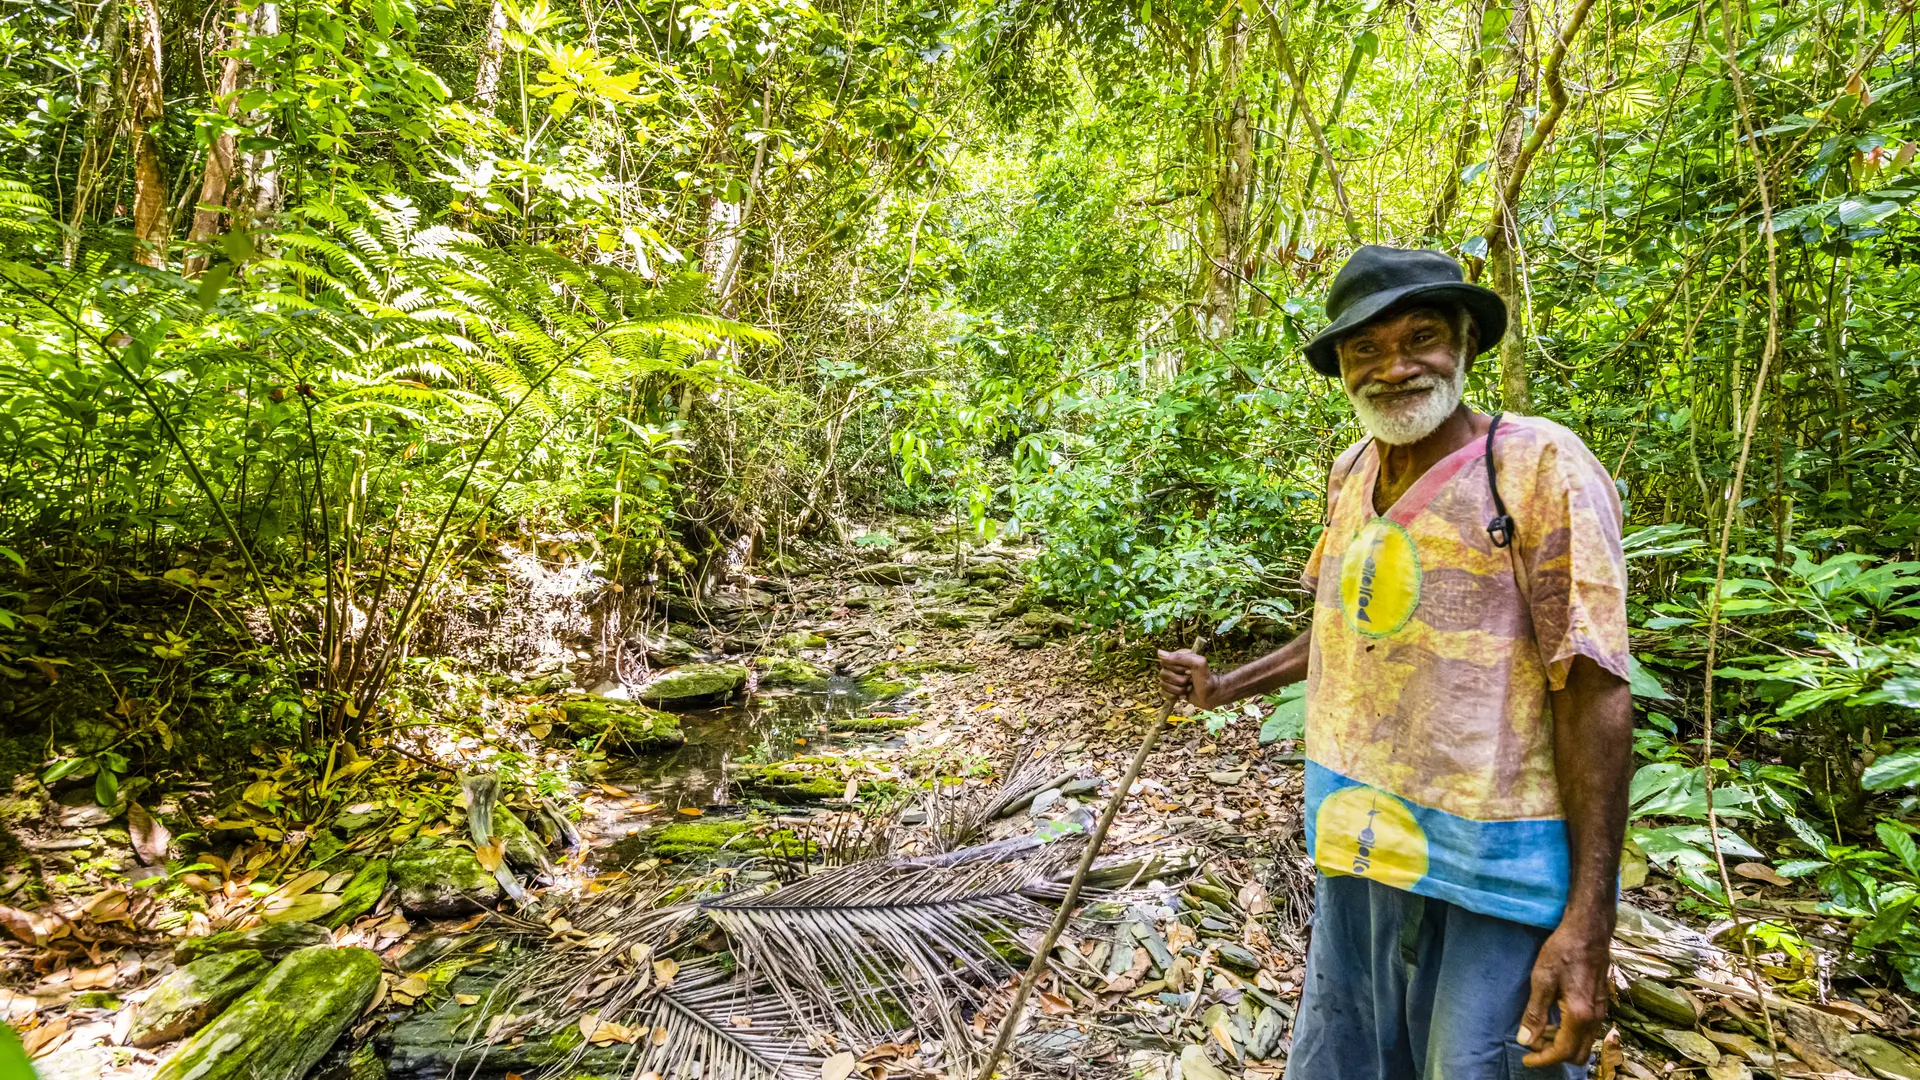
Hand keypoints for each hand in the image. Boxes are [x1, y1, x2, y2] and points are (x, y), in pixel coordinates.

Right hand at [1157, 650, 1214, 708]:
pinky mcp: (1171, 690)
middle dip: (1179, 681)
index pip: (1165, 662)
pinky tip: (1184, 695)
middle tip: (1190, 681)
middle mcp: (1173, 668)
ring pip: (1163, 685)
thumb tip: (1159, 653)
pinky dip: (1174, 696)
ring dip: (1178, 689)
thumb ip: (1180, 657)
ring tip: (1189, 688)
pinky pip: (1163, 693)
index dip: (1176, 669)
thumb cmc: (1206, 678)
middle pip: (1163, 674)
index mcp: (1178, 658)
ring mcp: (1172, 679)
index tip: (1189, 671)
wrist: (1212, 695)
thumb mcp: (1197, 664)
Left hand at [1517, 918, 1610, 1067]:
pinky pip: (1587, 1030)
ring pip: (1583, 1043)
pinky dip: (1570, 1032)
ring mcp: (1600, 1011)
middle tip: (1533, 1040)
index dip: (1542, 1059)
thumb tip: (1525, 1041)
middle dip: (1554, 1053)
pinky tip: (1554, 1017)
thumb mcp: (1542, 980)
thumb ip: (1535, 1014)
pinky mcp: (1601, 1004)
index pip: (1562, 1051)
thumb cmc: (1563, 951)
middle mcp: (1595, 1018)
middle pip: (1578, 1054)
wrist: (1589, 931)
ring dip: (1562, 1043)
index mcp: (1579, 1015)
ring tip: (1540, 1027)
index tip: (1525, 1059)